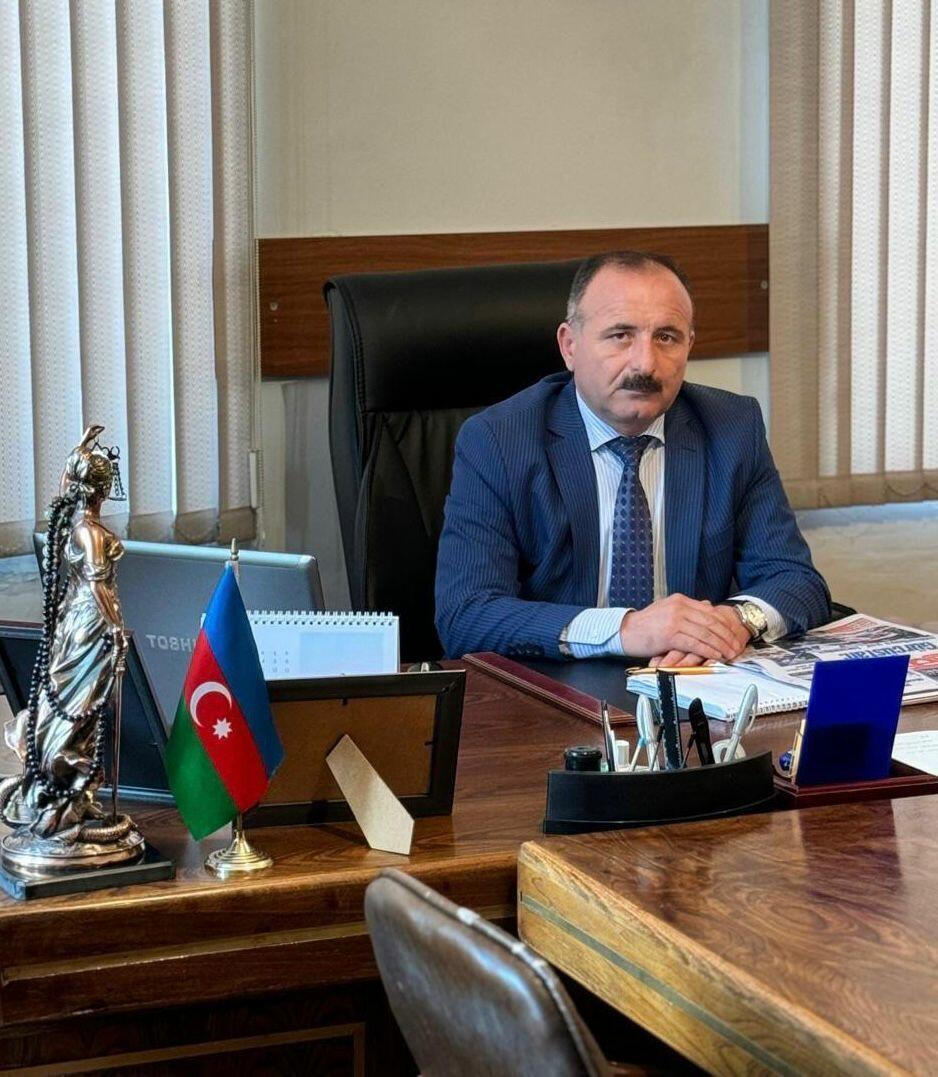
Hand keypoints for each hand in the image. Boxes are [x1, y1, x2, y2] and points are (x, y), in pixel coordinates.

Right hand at [619, 594, 751, 662]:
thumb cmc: (646, 624)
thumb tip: (708, 605)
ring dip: (720, 645)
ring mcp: (674, 620)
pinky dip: (708, 651)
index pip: (709, 611)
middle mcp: (679, 607)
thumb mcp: (668, 609)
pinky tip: (716, 656)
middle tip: (737, 646)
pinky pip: (695, 643)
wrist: (625, 631)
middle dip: (726, 636)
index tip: (734, 634)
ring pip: (705, 633)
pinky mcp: (670, 635)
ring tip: (730, 654)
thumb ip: (688, 608)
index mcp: (680, 600)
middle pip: (711, 622)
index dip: (724, 624)